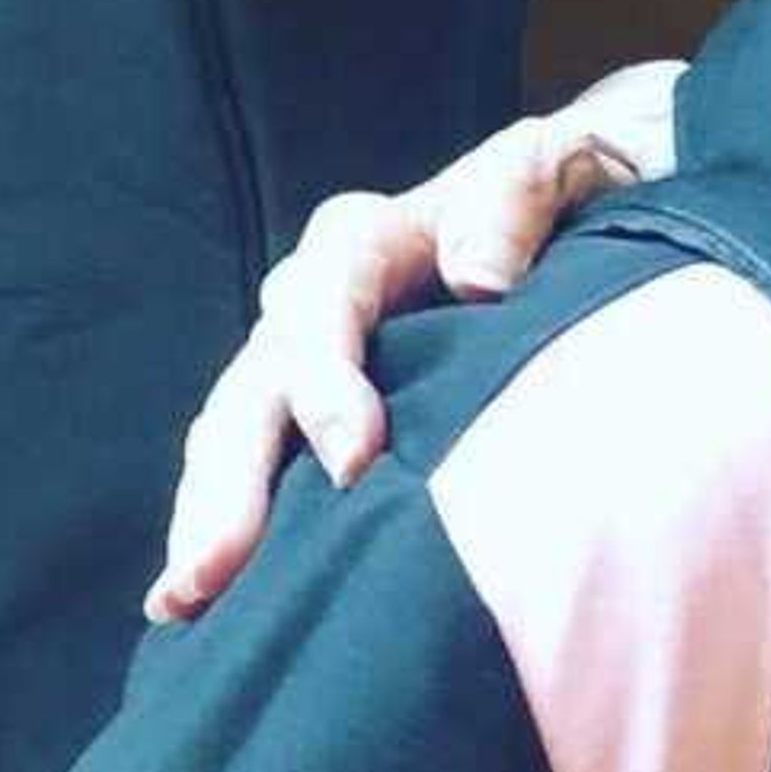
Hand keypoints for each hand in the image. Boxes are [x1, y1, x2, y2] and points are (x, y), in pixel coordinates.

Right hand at [146, 107, 646, 622]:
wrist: (585, 203)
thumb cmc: (566, 189)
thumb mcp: (553, 165)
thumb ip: (514, 198)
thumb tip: (477, 279)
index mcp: (368, 243)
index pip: (324, 304)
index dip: (325, 380)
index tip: (353, 462)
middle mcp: (321, 303)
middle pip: (255, 388)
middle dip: (230, 481)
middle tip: (216, 569)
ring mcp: (314, 364)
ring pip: (240, 438)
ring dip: (211, 518)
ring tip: (185, 601)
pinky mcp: (328, 416)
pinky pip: (265, 471)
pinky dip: (237, 531)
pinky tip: (202, 606)